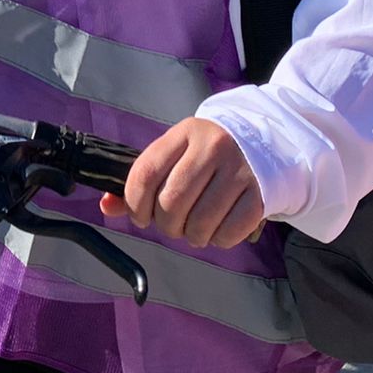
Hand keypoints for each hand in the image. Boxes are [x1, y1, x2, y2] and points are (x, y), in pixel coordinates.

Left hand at [102, 118, 264, 250]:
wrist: (265, 142)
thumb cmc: (209, 154)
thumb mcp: (176, 153)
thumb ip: (142, 179)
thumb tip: (107, 206)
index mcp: (185, 132)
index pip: (146, 173)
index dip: (135, 204)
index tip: (140, 215)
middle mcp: (213, 147)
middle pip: (171, 203)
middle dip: (166, 224)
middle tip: (173, 223)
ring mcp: (240, 170)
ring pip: (199, 224)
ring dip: (192, 235)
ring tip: (197, 226)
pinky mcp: (261, 194)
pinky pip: (228, 233)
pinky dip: (218, 240)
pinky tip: (219, 227)